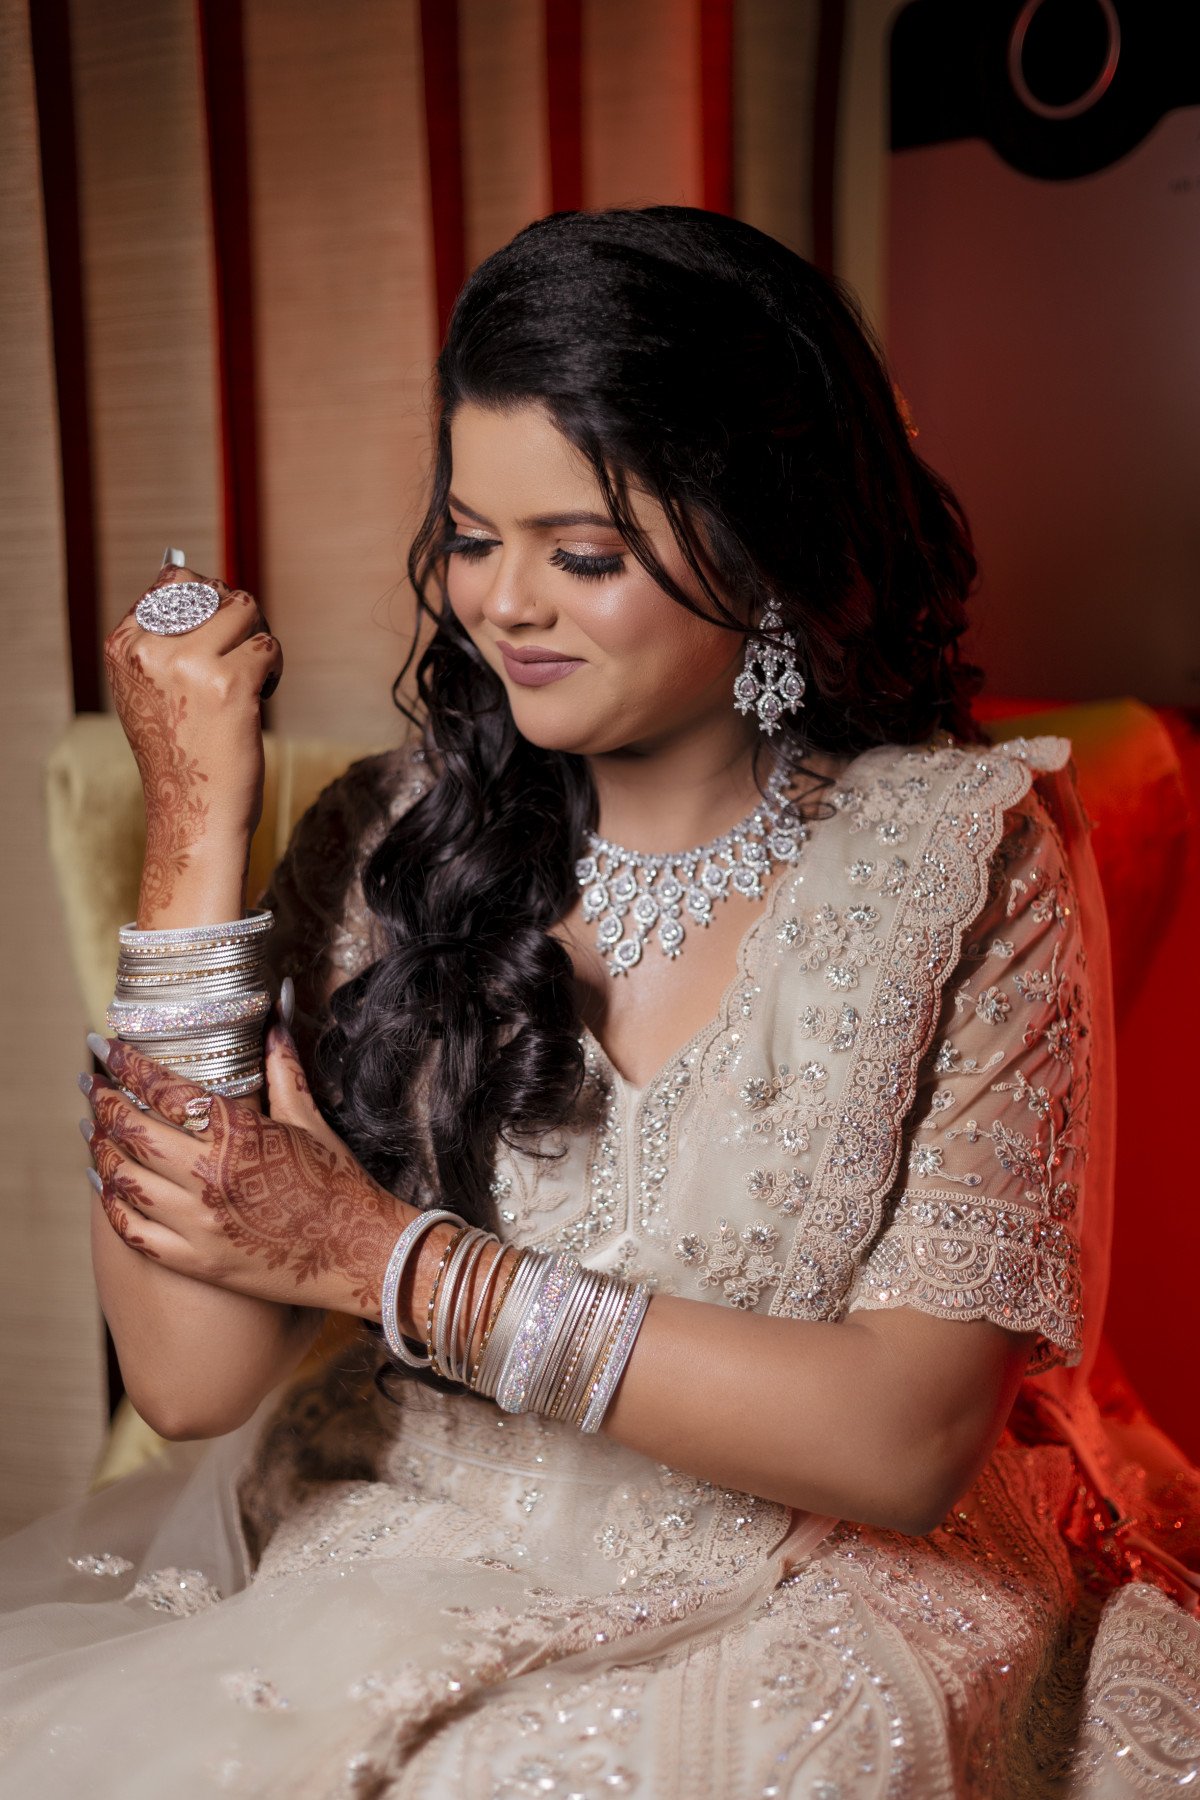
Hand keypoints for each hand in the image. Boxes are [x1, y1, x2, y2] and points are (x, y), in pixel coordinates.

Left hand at [79, 1026, 406, 1317]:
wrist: (358, 1253)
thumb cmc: (339, 1184)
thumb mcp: (310, 1121)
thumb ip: (283, 1069)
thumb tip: (274, 1021)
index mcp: (238, 1134)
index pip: (165, 1089)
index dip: (128, 1064)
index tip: (105, 1046)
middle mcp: (210, 1177)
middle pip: (133, 1131)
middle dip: (103, 1103)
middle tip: (90, 1086)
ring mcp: (198, 1223)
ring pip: (124, 1180)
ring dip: (101, 1150)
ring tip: (93, 1132)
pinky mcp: (196, 1260)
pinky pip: (134, 1230)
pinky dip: (113, 1204)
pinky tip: (106, 1186)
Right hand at [103, 559, 283, 911]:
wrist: (192, 813)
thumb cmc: (181, 752)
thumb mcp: (152, 690)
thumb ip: (165, 640)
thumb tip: (198, 582)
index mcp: (124, 647)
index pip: (173, 581)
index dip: (207, 602)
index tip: (214, 638)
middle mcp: (149, 650)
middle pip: (213, 589)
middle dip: (237, 617)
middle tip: (239, 659)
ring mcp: (188, 664)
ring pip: (245, 610)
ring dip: (258, 641)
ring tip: (249, 681)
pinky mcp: (229, 683)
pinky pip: (268, 646)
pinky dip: (274, 670)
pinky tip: (259, 698)